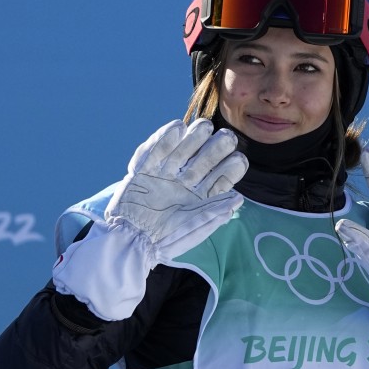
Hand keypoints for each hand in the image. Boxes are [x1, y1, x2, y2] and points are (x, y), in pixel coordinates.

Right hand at [106, 117, 247, 262]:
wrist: (130, 241)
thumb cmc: (165, 240)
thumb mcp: (193, 230)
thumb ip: (214, 214)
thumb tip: (238, 199)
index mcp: (202, 197)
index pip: (222, 178)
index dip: (232, 167)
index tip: (238, 159)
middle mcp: (186, 183)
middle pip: (205, 160)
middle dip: (217, 147)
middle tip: (227, 137)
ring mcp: (165, 175)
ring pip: (183, 151)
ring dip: (194, 138)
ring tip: (204, 127)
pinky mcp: (145, 170)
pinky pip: (156, 151)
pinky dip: (165, 139)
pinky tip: (178, 127)